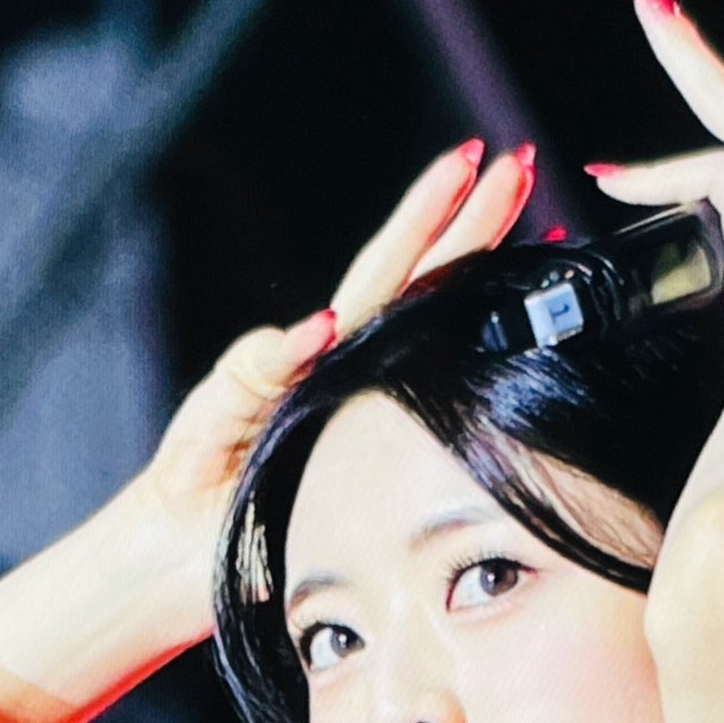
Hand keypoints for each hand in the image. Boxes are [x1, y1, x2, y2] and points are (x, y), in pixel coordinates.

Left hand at [137, 140, 536, 548]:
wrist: (182, 559)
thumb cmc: (191, 486)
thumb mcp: (213, 414)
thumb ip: (256, 369)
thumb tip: (324, 325)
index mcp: (321, 354)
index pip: (387, 271)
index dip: (427, 218)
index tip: (469, 163)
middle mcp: (358, 376)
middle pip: (428, 285)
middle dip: (476, 225)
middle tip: (520, 168)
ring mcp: (376, 417)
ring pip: (444, 334)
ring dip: (490, 282)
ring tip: (540, 232)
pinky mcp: (388, 469)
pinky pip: (446, 411)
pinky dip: (487, 369)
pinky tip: (525, 344)